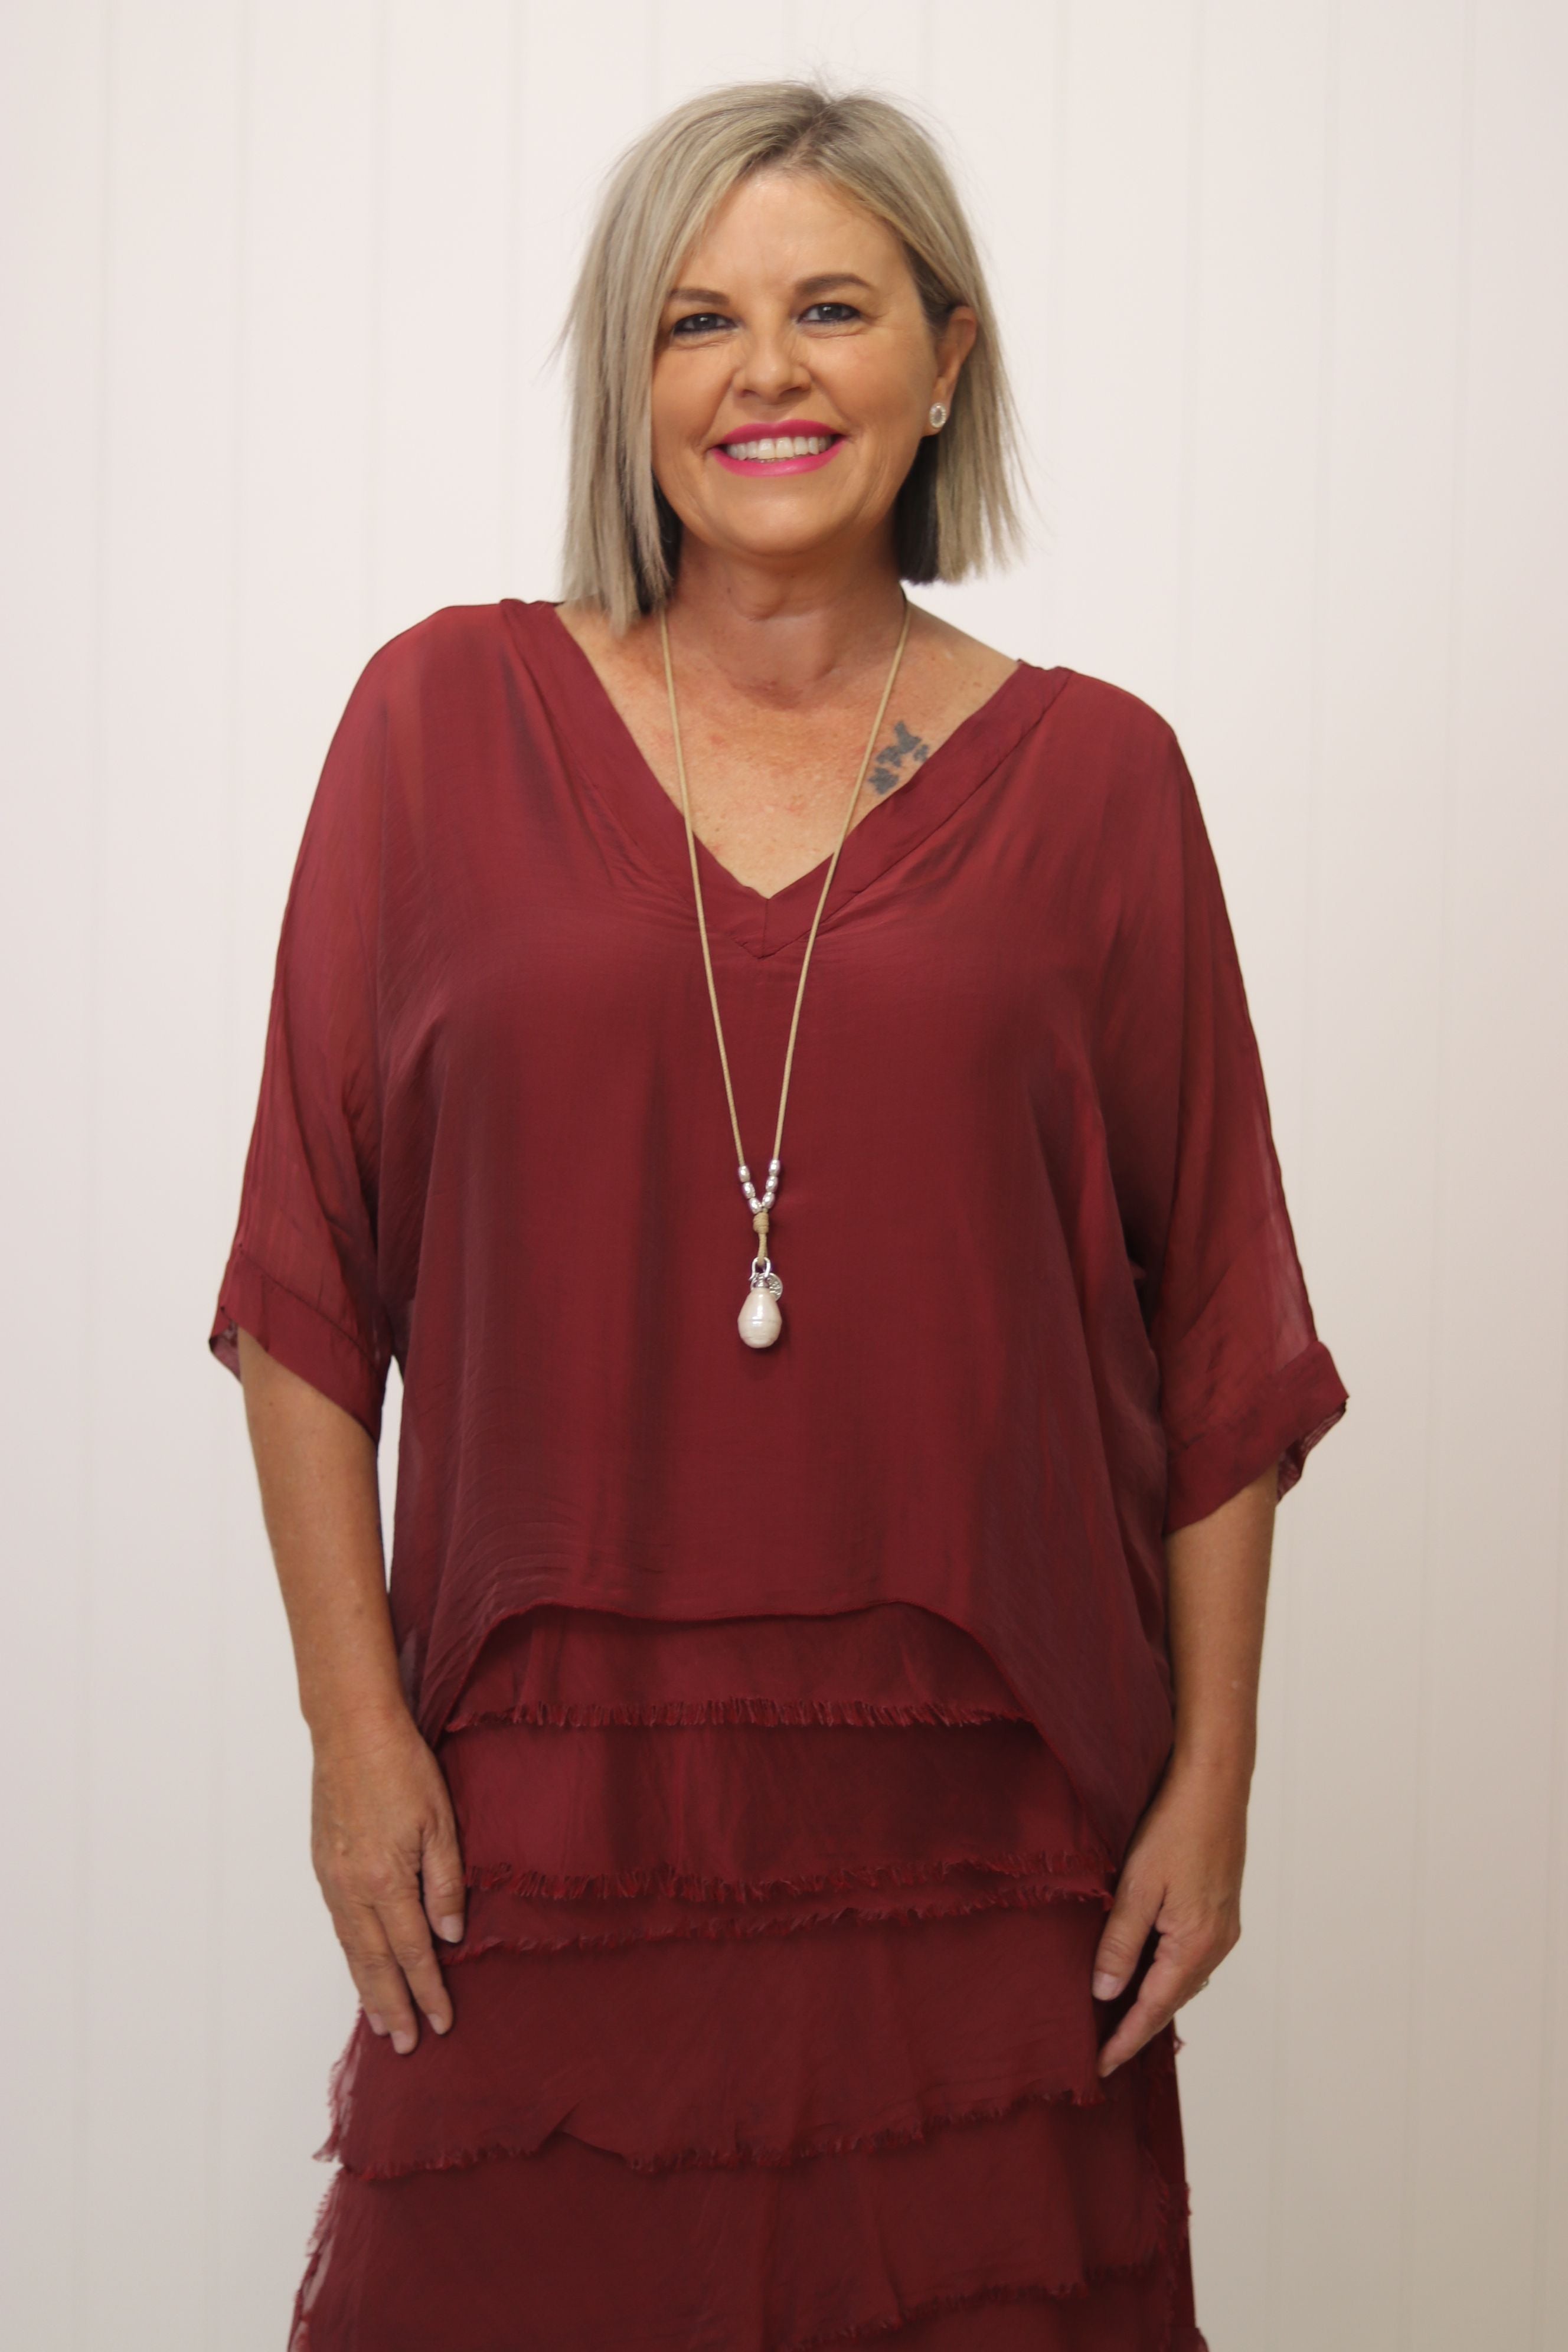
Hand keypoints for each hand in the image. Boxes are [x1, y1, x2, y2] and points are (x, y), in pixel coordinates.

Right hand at [310, 1709, 466, 2054]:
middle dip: (392, 2008)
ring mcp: (332, 1879)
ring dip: (367, 1989)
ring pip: (352, 1949)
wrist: (350, 1729)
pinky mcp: (323, 1866)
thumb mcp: (441, 1820)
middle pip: (375, 1963)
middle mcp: (352, 1888)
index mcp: (386, 1879)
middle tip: (404, 2046)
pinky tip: (360, 1967)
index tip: (441, 2023)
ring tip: (379, 2022)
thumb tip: (450, 1936)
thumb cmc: (402, 1766)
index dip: (428, 1991)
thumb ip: (446, 1882)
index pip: (412, 1952)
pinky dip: (351, 1955)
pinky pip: (339, 1925)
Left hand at [1090, 1760, 1245, 2075]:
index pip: (1153, 2009)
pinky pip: (1191, 1959)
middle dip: (1138, 2028)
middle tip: (1103, 2050)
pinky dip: (1167, 1974)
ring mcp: (1223, 1929)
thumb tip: (1104, 1993)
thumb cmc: (1175, 1827)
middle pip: (1171, 2001)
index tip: (1099, 2067)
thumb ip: (1120, 1942)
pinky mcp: (1221, 1911)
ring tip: (1118, 2018)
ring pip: (1182, 1980)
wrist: (1216, 1784)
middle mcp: (1216, 1945)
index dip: (1124, 2040)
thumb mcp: (1138, 1885)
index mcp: (1195, 1945)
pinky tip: (1146, 1970)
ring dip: (1153, 2001)